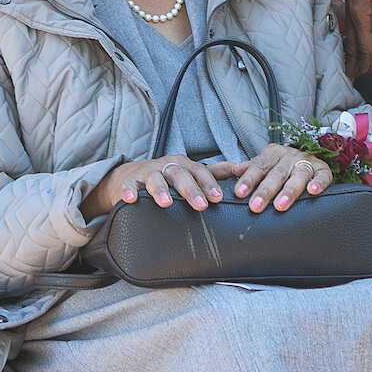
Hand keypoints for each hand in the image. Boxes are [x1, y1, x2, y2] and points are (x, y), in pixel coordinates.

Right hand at [85, 154, 220, 214]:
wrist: (132, 175)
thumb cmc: (167, 176)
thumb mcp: (190, 172)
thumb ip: (215, 172)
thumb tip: (242, 169)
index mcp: (184, 165)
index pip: (200, 172)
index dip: (209, 184)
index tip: (218, 198)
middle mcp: (167, 166)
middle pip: (180, 175)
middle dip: (191, 190)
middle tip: (201, 205)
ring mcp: (148, 173)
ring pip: (155, 179)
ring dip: (160, 190)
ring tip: (166, 203)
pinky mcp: (130, 181)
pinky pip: (129, 185)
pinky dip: (129, 191)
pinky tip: (130, 200)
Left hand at [214, 144, 332, 212]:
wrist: (310, 156)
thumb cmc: (280, 167)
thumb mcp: (262, 165)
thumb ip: (244, 170)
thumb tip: (223, 172)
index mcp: (272, 153)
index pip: (258, 166)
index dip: (248, 180)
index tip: (239, 194)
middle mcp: (289, 156)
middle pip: (276, 173)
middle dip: (265, 191)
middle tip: (255, 207)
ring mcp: (307, 162)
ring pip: (298, 176)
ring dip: (289, 191)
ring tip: (280, 206)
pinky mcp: (324, 170)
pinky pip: (322, 175)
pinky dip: (318, 183)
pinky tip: (313, 192)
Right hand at [342, 0, 371, 70]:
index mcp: (360, 14)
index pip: (365, 45)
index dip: (370, 61)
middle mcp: (352, 15)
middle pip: (354, 46)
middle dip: (359, 64)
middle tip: (363, 81)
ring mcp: (350, 10)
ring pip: (350, 39)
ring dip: (354, 55)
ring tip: (356, 71)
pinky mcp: (352, 5)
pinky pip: (351, 30)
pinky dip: (354, 42)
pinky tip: (357, 46)